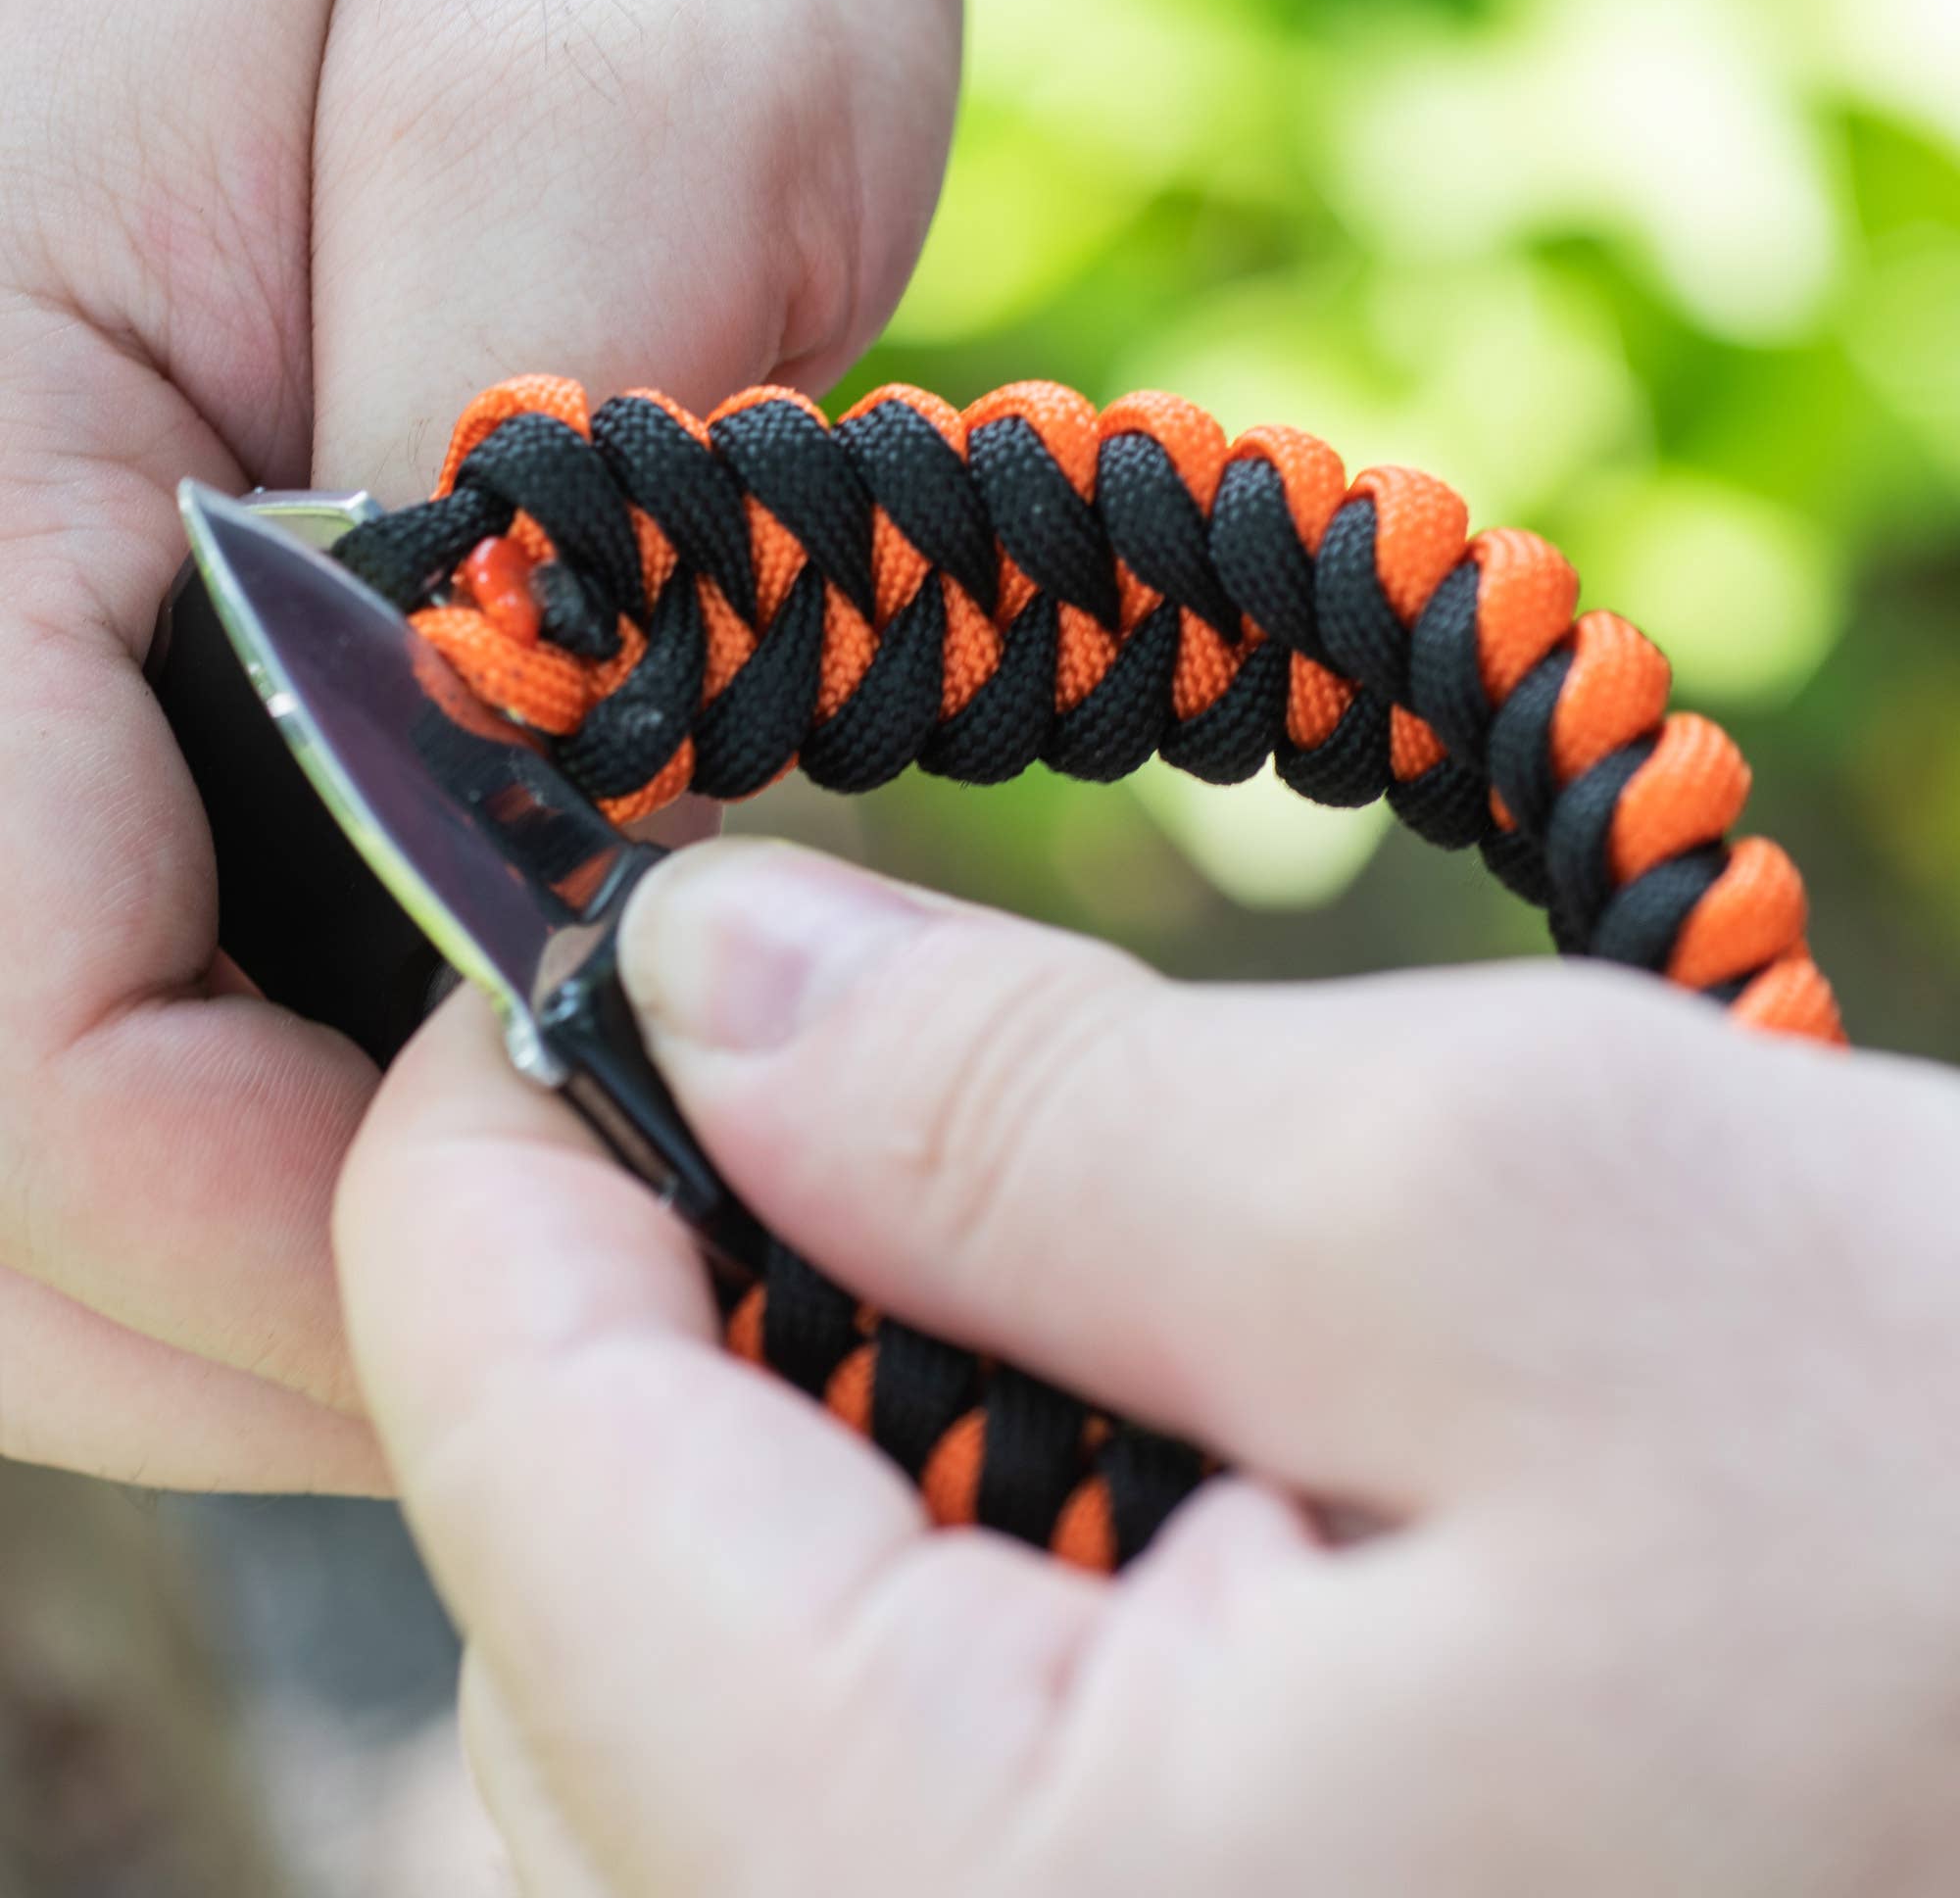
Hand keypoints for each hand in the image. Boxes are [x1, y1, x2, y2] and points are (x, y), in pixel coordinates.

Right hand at [0, 0, 959, 1488]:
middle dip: (265, 1307)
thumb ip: (530, 477)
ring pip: (0, 1170)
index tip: (592, 1227)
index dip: (298, 1230)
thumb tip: (533, 875)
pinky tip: (429, 1102)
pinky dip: (232, 1152)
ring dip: (242, 1266)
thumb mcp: (612, 75)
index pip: (15, 1053)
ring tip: (528, 1226)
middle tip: (582, 1297)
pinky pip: (64, 1031)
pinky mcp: (31, 715)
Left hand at [338, 838, 1959, 1894]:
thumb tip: (698, 968)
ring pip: (671, 1693)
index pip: (501, 1436)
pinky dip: (891, 1551)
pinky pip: (838, 1775)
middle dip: (649, 1280)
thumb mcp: (1485, 1215)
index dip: (504, 1124)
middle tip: (846, 1084)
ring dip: (779, 1417)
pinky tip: (1102, 1448)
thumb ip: (1019, 1097)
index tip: (596, 929)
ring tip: (1043, 1282)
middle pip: (548, 1593)